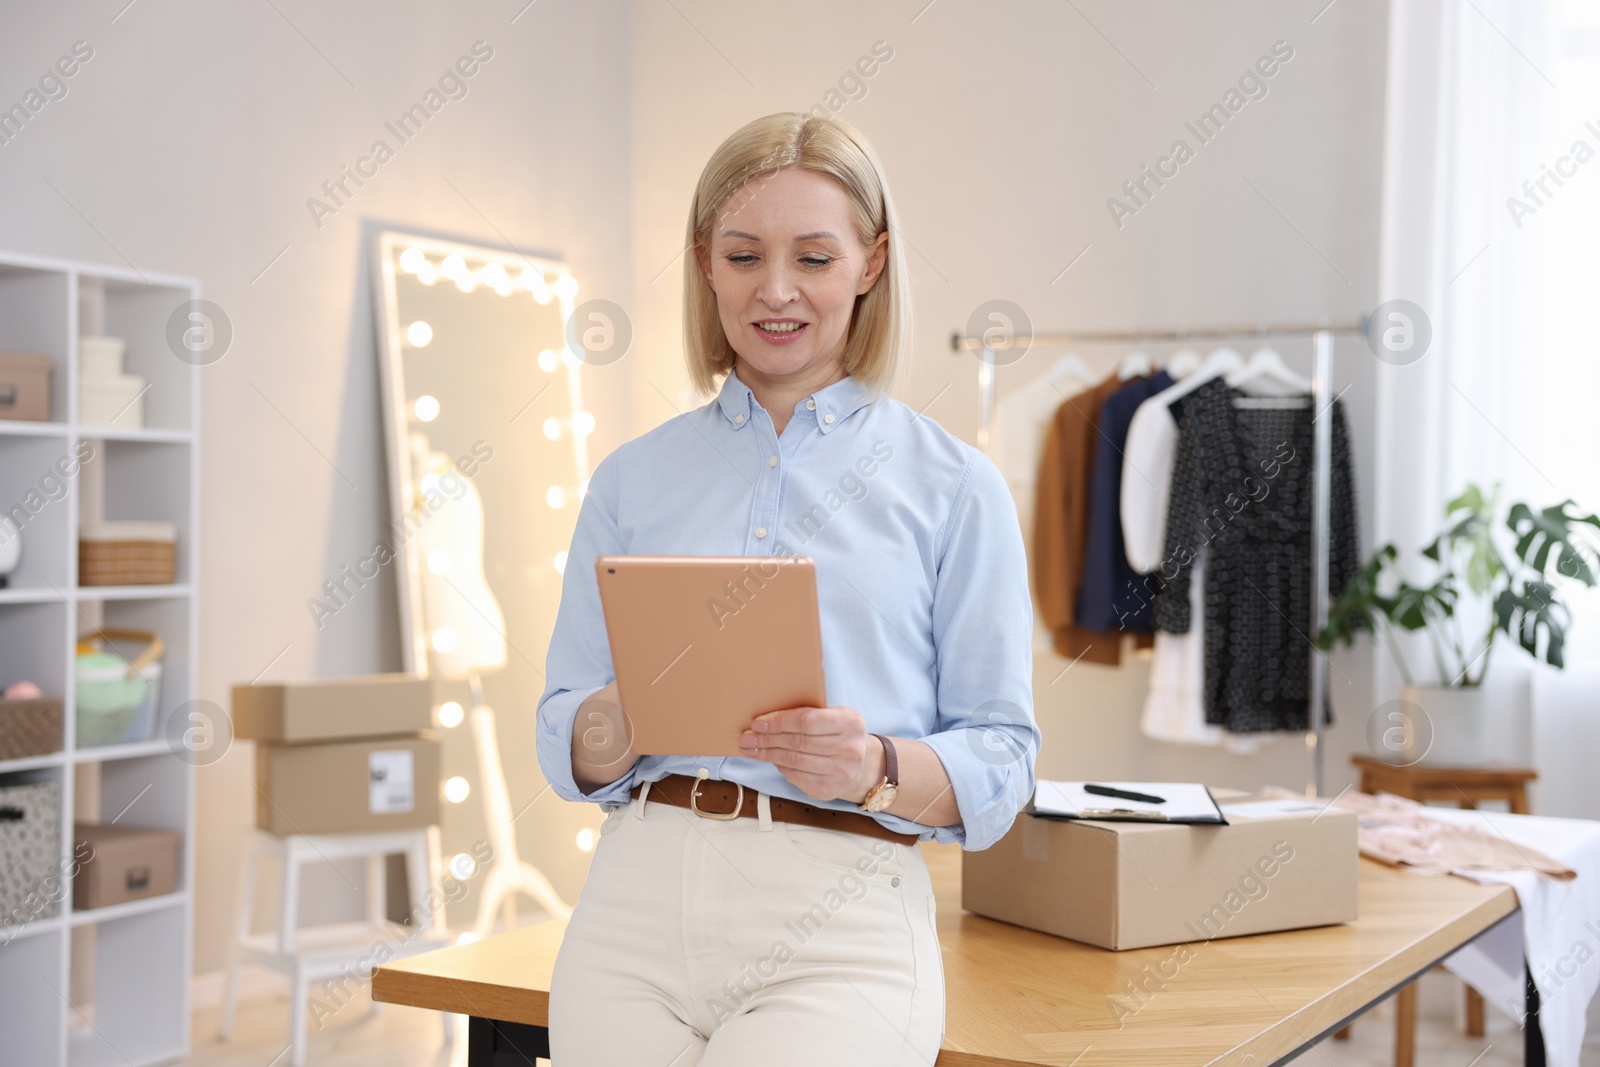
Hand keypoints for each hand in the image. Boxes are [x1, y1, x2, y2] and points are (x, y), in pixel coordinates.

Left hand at [738, 705, 885, 803]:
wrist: (861, 765)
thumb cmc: (838, 735)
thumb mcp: (832, 716)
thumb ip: (807, 714)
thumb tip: (765, 720)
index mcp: (850, 722)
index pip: (806, 721)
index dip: (779, 722)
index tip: (757, 723)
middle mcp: (850, 748)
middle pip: (798, 742)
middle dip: (767, 740)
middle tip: (746, 738)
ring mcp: (841, 772)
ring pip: (794, 761)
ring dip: (768, 754)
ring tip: (750, 749)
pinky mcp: (829, 789)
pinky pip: (796, 776)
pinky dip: (780, 767)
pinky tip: (770, 759)